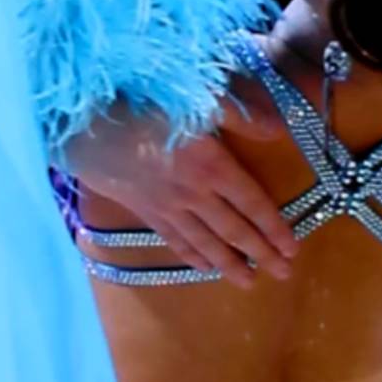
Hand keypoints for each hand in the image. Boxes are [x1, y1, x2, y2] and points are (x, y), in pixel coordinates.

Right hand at [65, 93, 297, 290]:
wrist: (88, 124)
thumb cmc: (144, 103)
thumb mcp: (199, 100)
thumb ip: (242, 116)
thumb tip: (280, 131)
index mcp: (213, 166)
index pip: (253, 205)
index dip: (274, 228)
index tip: (292, 249)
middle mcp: (195, 194)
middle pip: (235, 230)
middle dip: (261, 254)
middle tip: (282, 275)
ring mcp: (169, 206)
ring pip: (206, 242)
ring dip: (230, 264)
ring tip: (249, 282)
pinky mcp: (146, 211)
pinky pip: (175, 240)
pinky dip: (192, 256)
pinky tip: (204, 267)